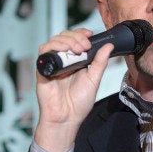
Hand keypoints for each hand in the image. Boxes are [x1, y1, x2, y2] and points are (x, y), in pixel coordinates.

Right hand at [34, 28, 112, 151]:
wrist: (67, 118)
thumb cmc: (79, 103)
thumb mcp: (94, 79)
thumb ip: (100, 62)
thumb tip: (109, 46)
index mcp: (76, 61)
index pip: (76, 39)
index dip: (81, 33)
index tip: (90, 34)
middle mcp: (64, 60)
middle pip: (65, 37)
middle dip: (76, 37)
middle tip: (85, 46)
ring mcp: (53, 63)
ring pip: (55, 41)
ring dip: (67, 40)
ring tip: (77, 49)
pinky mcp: (43, 69)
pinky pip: (44, 51)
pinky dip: (53, 46)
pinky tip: (64, 51)